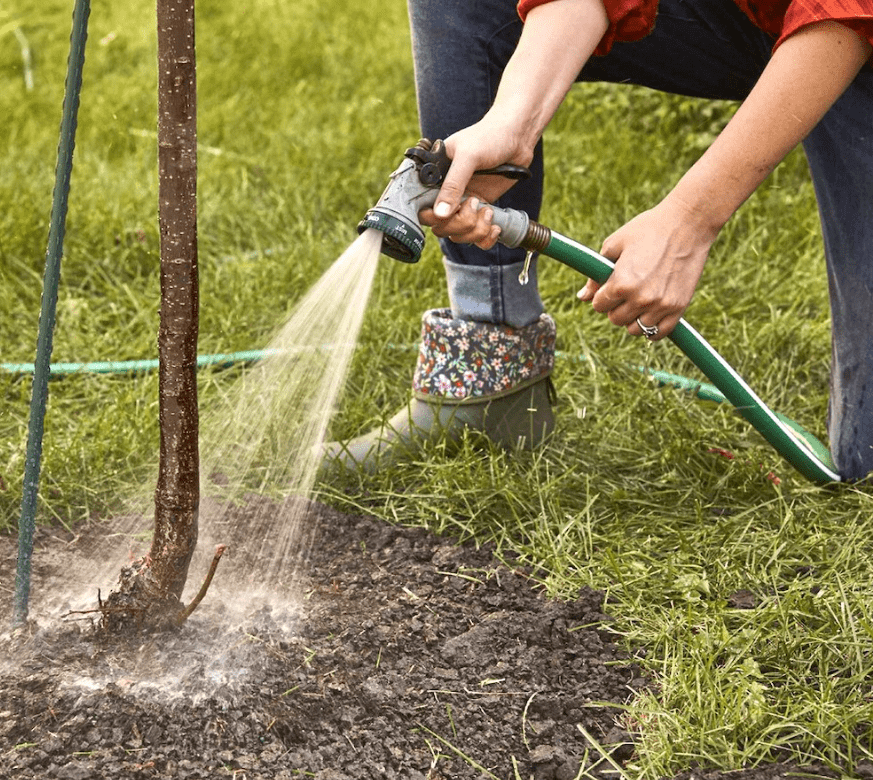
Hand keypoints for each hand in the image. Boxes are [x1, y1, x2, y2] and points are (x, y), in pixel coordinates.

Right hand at [419, 116, 533, 248]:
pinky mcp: (480, 211)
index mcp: (433, 177)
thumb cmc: (489, 137)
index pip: (420, 207)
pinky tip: (495, 226)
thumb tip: (440, 214)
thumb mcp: (468, 156)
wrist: (516, 137)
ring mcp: (462, 204)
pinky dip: (485, 238)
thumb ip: (453, 184)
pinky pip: (476, 236)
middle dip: (459, 224)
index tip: (445, 215)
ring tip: (488, 211)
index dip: (430, 217)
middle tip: (475, 204)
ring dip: (475, 230)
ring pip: (458, 235)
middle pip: (439, 227)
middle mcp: (445, 194)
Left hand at [576, 197, 718, 339]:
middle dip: (615, 307)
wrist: (688, 224)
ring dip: (633, 318)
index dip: (601, 296)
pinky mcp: (678, 308)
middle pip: (615, 319)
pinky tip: (651, 314)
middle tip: (625, 291)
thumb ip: (596, 275)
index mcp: (620, 283)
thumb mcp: (615, 245)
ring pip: (635, 329)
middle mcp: (640, 298)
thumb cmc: (648, 229)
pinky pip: (659, 333)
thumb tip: (582, 297)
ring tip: (639, 300)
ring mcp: (660, 305)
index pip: (598, 306)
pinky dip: (652, 329)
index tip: (609, 286)